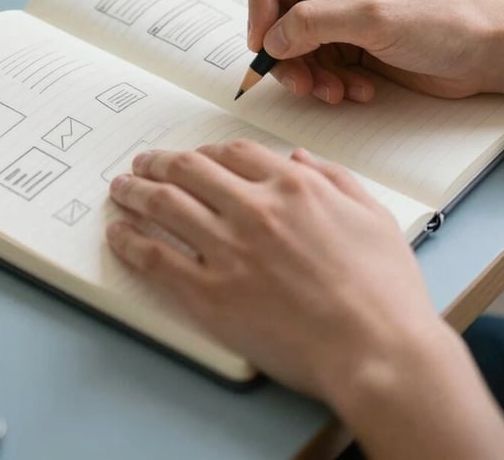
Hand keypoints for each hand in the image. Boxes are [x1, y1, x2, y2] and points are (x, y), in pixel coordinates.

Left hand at [106, 140, 441, 400]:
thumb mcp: (372, 215)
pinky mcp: (210, 294)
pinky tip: (119, 234)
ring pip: (165, 205)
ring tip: (120, 189)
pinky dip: (131, 242)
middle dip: (159, 162)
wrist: (378, 351)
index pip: (233, 153)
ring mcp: (228, 250)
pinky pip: (157, 258)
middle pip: (190, 170)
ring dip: (135, 192)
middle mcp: (254, 208)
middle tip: (142, 164)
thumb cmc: (384, 289)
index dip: (205, 152)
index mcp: (293, 186)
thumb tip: (300, 156)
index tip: (192, 157)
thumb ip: (335, 177)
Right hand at [245, 0, 503, 102]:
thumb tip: (270, 40)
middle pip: (274, 7)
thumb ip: (314, 24)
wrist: (487, 52)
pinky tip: (354, 89)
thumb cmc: (445, 18)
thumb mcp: (374, 17)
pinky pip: (312, 60)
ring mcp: (337, 7)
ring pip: (289, 40)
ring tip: (332, 91)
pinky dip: (326, 80)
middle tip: (298, 80)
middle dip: (284, 49)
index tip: (263, 40)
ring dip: (306, 72)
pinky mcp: (346, 38)